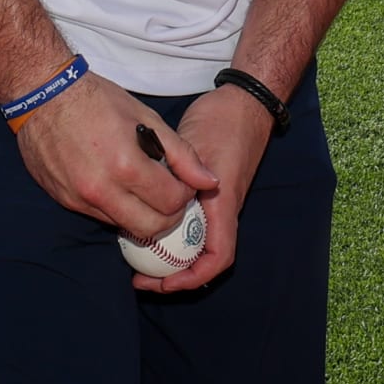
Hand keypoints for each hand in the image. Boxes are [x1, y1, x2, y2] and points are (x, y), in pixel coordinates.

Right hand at [13, 70, 217, 242]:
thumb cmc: (98, 100)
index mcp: (126, 166)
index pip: (171, 203)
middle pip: (150, 227)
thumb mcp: (147, 118)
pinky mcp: (65, 201)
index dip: (185, 195)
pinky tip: (120, 186)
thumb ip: (182, 155)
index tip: (184, 183)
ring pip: (125, 226)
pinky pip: (101, 216)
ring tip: (146, 189)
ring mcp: (80, 199)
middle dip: (169, 216)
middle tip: (171, 196)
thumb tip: (209, 181)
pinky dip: (117, 208)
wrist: (43, 94)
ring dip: (142, 214)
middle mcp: (101, 190)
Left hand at [134, 84, 275, 292]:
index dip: (191, 277)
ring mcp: (215, 203)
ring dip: (171, 255)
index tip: (161, 281)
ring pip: (196, 243)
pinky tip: (147, 223)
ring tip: (138, 255)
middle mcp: (221, 210)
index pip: (218, 258)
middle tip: (139, 276)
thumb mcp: (195, 147)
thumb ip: (178, 174)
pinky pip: (191, 224)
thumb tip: (154, 202)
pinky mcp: (207, 193)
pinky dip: (171, 232)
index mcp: (222, 206)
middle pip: (204, 258)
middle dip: (173, 274)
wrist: (245, 102)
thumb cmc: (223, 122)